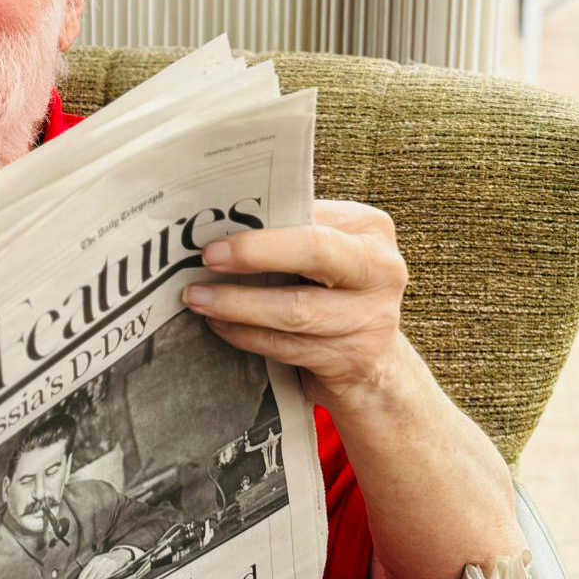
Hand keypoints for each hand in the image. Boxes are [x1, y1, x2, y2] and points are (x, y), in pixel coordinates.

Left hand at [74, 547, 134, 578]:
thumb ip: (92, 571)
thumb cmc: (107, 561)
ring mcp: (104, 564)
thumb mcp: (98, 563)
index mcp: (92, 561)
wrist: (121, 554)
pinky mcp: (112, 566)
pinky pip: (105, 577)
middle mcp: (97, 562)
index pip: (82, 575)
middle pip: (88, 578)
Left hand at [181, 200, 408, 410]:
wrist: (372, 363)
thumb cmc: (333, 293)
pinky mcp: (352, 359)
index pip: (312, 215)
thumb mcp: (326, 254)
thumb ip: (288, 235)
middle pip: (315, 252)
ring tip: (198, 298)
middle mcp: (380, 269)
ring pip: (294, 310)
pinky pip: (286, 346)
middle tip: (208, 258)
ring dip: (237, 304)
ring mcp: (371, 318)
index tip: (215, 229)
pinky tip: (219, 325)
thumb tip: (217, 224)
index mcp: (369, 229)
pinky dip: (245, 335)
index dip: (262, 222)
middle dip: (255, 253)